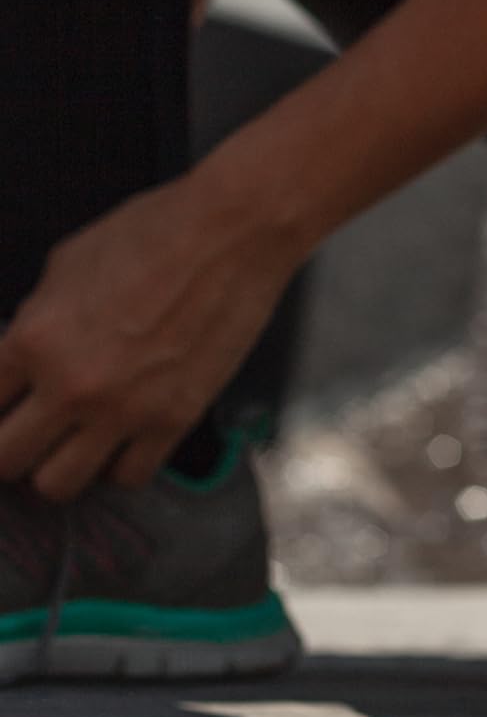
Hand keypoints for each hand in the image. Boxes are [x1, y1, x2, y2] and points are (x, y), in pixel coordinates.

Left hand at [0, 170, 303, 500]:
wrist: (234, 233)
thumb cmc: (155, 231)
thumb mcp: (68, 262)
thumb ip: (39, 316)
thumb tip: (31, 348)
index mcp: (34, 339)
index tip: (7, 406)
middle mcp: (71, 385)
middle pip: (8, 459)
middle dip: (12, 447)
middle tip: (30, 432)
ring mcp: (124, 409)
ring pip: (59, 485)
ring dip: (59, 466)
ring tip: (75, 444)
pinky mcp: (174, 419)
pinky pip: (129, 476)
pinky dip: (119, 465)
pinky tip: (124, 440)